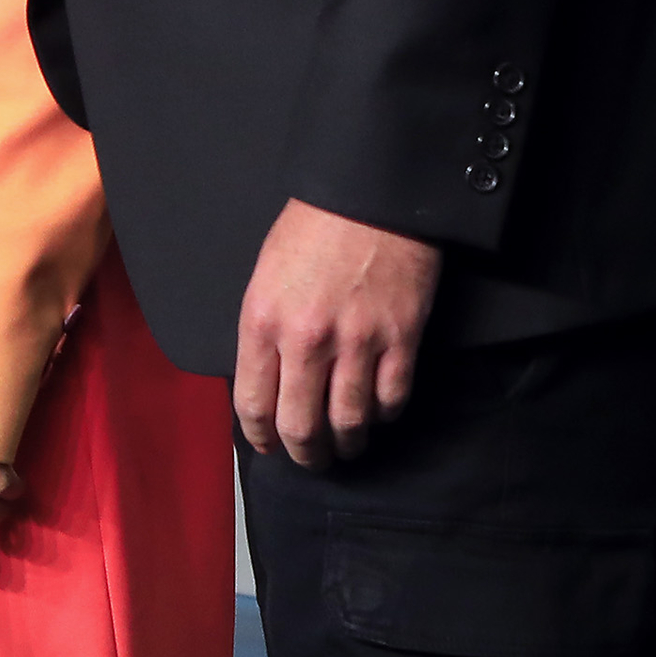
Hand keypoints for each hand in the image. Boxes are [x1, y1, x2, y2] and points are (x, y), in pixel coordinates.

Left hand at [234, 198, 440, 465]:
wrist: (369, 198)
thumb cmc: (312, 230)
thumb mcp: (264, 277)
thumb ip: (264, 332)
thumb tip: (267, 382)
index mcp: (263, 321)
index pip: (254, 403)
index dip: (261, 436)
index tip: (268, 446)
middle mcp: (306, 339)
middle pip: (301, 427)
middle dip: (305, 454)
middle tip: (311, 458)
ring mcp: (357, 343)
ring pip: (349, 423)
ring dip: (347, 444)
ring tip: (347, 446)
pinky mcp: (400, 340)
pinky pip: (391, 400)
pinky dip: (384, 414)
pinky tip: (378, 411)